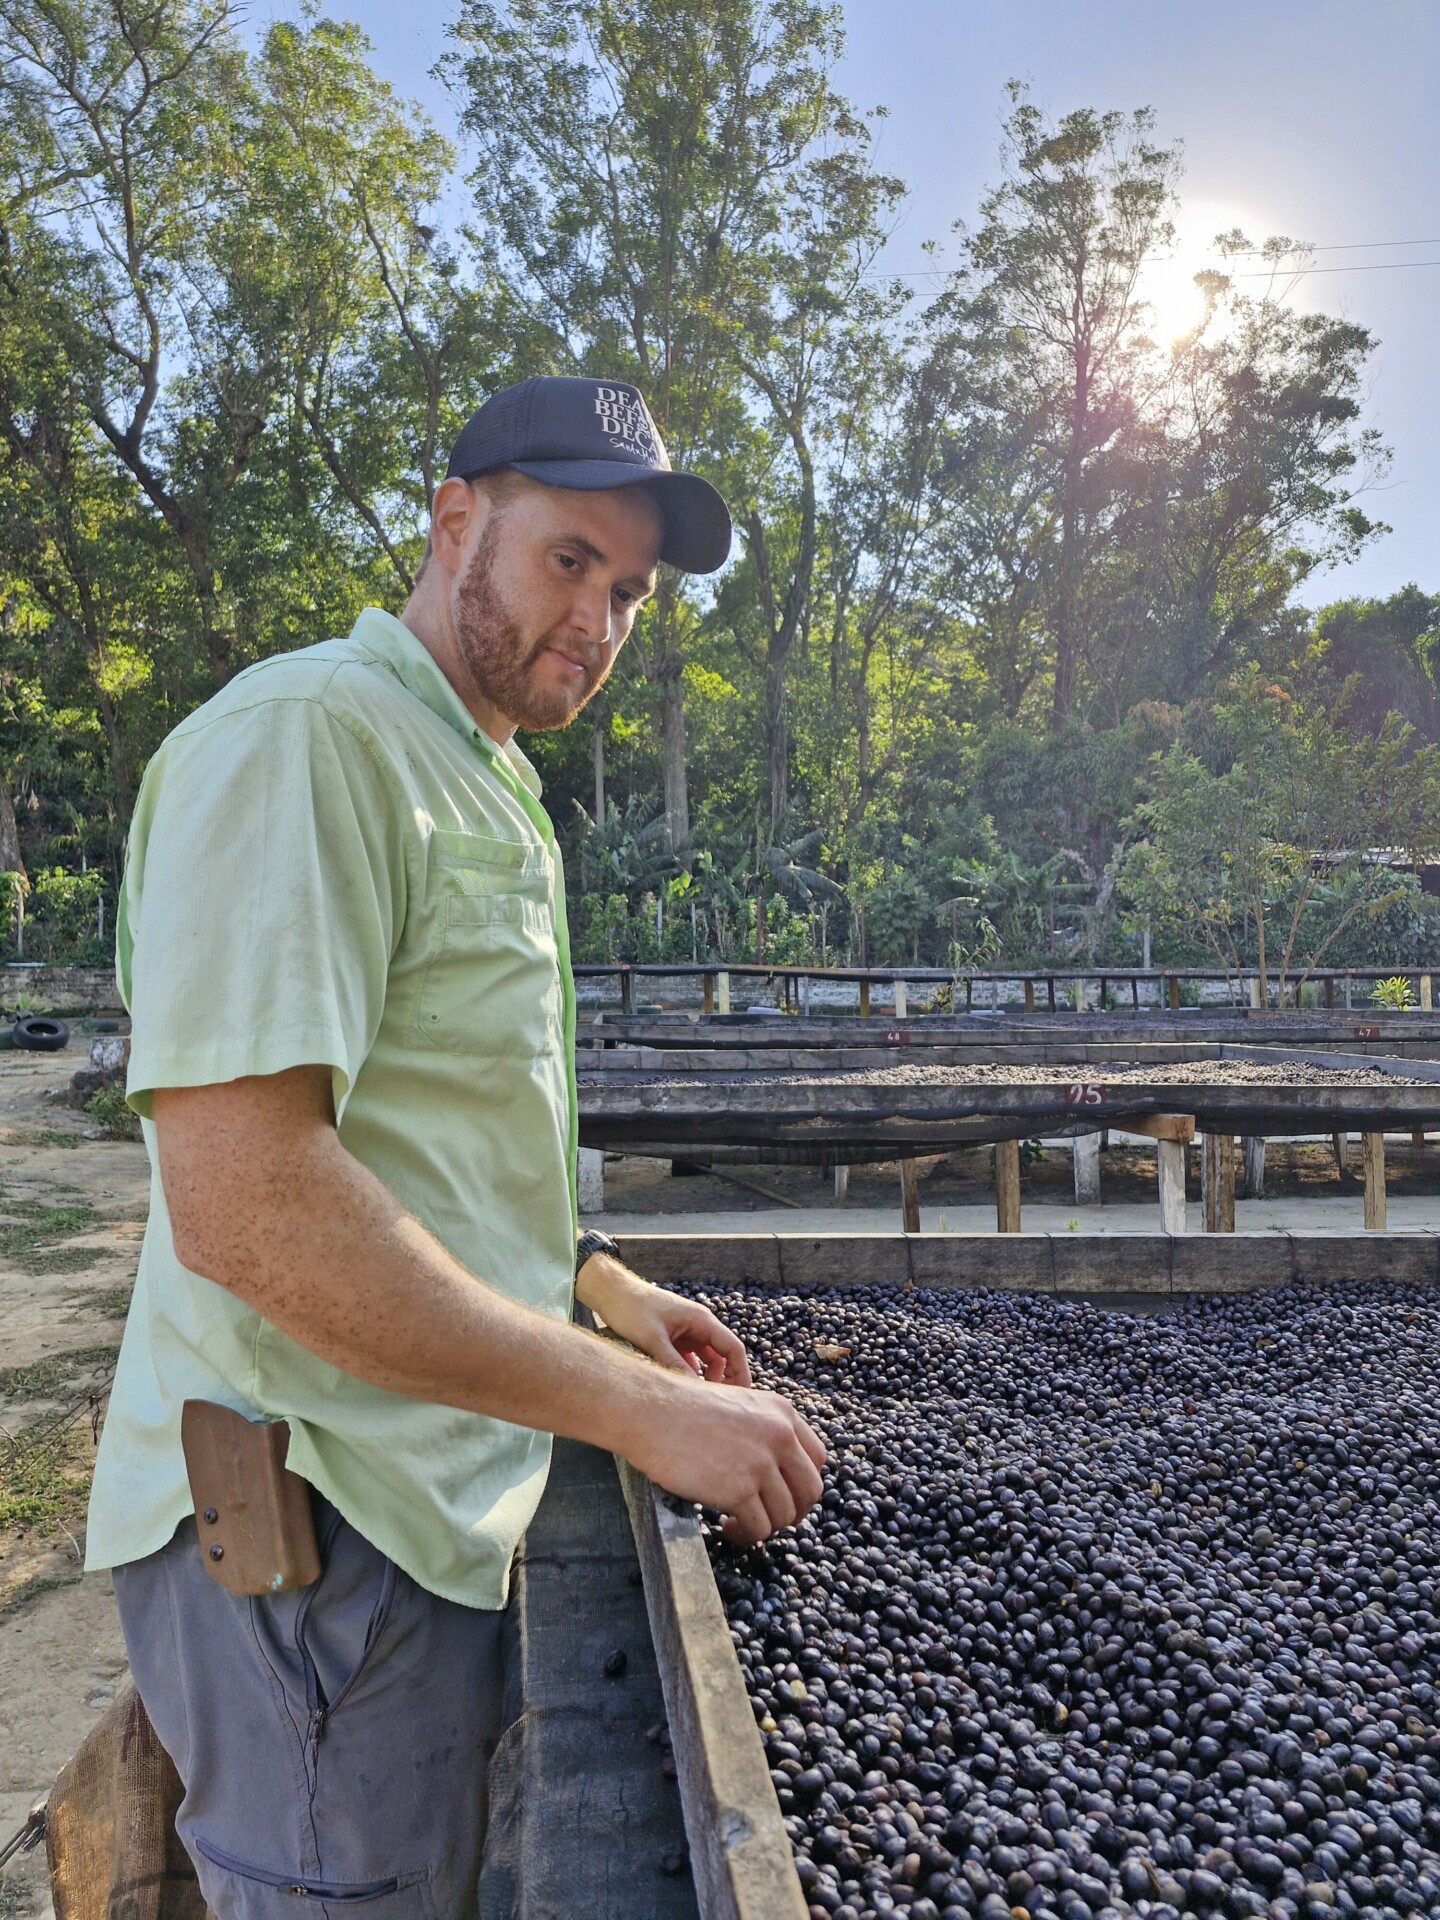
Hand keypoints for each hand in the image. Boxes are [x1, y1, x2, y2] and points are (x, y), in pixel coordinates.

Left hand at [577, 1254, 750, 1384]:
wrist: (610, 1292)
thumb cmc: (631, 1309)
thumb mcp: (652, 1340)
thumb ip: (674, 1365)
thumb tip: (694, 1392)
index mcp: (701, 1320)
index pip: (733, 1348)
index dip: (740, 1373)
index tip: (738, 1396)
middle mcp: (699, 1324)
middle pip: (723, 1355)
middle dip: (724, 1378)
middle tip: (714, 1402)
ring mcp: (687, 1330)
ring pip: (707, 1358)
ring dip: (705, 1376)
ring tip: (695, 1396)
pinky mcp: (675, 1337)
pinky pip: (690, 1358)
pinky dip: (689, 1371)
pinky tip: (679, 1385)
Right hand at [628, 1372, 826, 1546]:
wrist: (651, 1411)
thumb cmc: (682, 1409)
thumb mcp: (738, 1405)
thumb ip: (762, 1431)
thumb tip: (774, 1471)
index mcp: (782, 1413)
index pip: (817, 1458)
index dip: (802, 1482)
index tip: (784, 1493)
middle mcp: (780, 1436)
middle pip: (810, 1490)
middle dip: (793, 1511)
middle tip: (770, 1518)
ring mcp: (761, 1464)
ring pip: (785, 1514)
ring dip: (766, 1526)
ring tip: (740, 1524)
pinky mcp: (740, 1490)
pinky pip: (759, 1528)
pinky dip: (746, 1535)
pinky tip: (727, 1528)